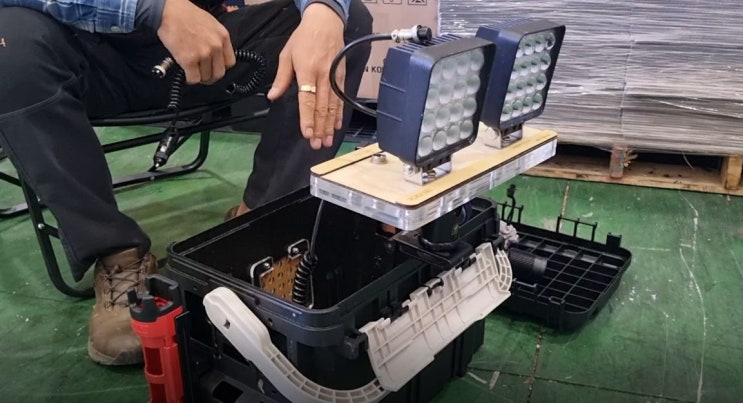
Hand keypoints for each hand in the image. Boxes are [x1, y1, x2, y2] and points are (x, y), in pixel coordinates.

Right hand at [157, 0, 235, 84]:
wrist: (169, 11)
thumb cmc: (186, 15)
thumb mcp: (211, 24)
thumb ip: (216, 40)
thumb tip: (217, 55)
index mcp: (223, 37)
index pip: (230, 63)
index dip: (221, 68)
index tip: (214, 68)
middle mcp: (215, 46)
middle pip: (219, 73)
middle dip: (211, 76)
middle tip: (203, 74)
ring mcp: (203, 54)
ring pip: (206, 77)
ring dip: (199, 77)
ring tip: (192, 70)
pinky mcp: (188, 60)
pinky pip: (193, 78)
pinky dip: (190, 79)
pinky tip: (186, 73)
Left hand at [267, 4, 345, 149]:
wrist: (326, 23)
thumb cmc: (303, 38)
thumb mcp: (287, 54)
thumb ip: (281, 78)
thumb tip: (273, 96)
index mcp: (307, 71)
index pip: (307, 100)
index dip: (307, 118)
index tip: (307, 133)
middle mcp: (323, 76)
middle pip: (322, 107)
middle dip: (319, 127)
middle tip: (317, 145)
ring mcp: (334, 77)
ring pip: (333, 106)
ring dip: (329, 125)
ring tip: (326, 141)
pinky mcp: (342, 77)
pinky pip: (341, 99)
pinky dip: (339, 114)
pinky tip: (336, 126)